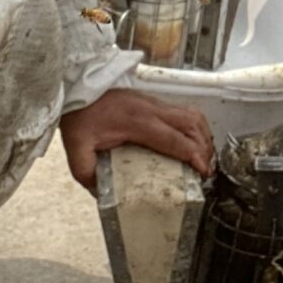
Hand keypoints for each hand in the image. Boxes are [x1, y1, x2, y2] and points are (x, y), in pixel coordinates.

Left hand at [60, 88, 214, 187]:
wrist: (77, 88)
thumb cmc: (79, 115)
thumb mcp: (77, 149)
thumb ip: (87, 173)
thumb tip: (101, 194)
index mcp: (137, 122)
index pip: (175, 139)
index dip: (193, 155)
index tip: (203, 171)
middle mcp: (151, 110)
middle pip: (192, 125)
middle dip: (204, 148)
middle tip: (206, 169)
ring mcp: (154, 103)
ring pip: (192, 115)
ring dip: (202, 135)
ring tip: (203, 156)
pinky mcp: (153, 101)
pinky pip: (183, 111)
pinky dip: (194, 126)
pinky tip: (192, 139)